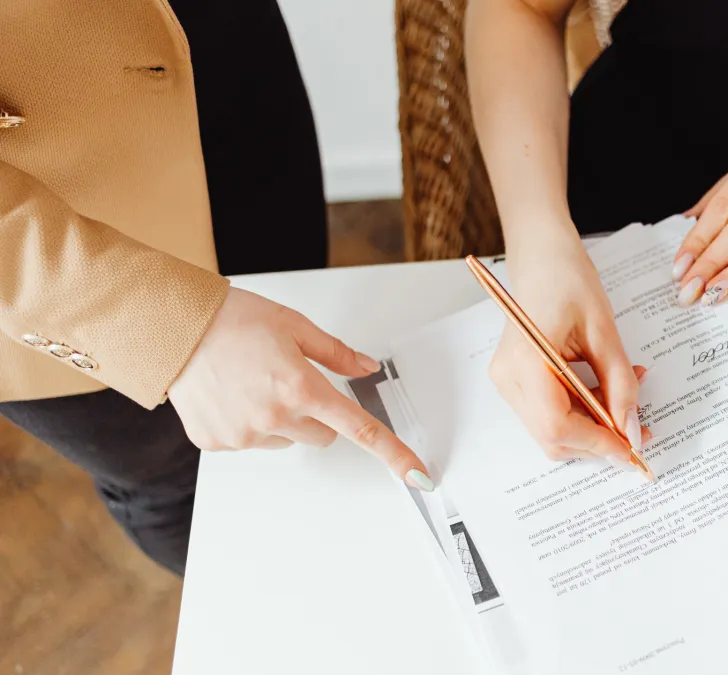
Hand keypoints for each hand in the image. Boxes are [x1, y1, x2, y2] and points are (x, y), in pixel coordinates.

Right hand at [168, 288, 432, 490]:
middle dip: (316, 413)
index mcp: (300, 387)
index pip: (359, 428)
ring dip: (281, 419)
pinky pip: (252, 441)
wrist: (173, 329)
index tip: (418, 475)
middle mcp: (274, 417)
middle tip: (289, 380)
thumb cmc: (232, 320)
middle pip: (323, 435)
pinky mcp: (218, 443)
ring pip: (288, 440)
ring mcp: (244, 435)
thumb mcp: (294, 326)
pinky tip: (231, 394)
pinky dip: (248, 423)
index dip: (393, 453)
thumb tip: (368, 368)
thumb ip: (336, 353)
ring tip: (251, 382)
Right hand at [489, 232, 648, 468]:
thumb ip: (620, 384)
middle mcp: (508, 378)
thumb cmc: (569, 282)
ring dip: (592, 428)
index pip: (556, 426)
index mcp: (525, 361)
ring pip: (551, 432)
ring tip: (623, 402)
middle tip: (637, 429)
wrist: (542, 259)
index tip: (631, 448)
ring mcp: (507, 382)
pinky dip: (581, 414)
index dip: (596, 443)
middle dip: (597, 441)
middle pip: (552, 437)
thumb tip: (632, 429)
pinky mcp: (515, 382)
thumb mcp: (605, 332)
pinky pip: (549, 414)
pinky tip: (603, 394)